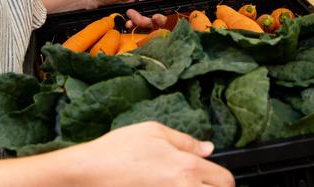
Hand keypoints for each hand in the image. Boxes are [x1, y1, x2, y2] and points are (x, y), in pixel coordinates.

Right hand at [69, 121, 234, 186]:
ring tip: (176, 185)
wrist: (90, 174)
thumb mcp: (153, 132)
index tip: (214, 178)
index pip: (224, 180)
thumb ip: (185, 141)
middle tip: (198, 183)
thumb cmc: (118, 150)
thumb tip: (207, 148)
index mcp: (187, 167)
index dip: (222, 179)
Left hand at [89, 0, 167, 29]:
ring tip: (129, 15)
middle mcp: (137, 6)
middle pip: (152, 20)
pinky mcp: (123, 23)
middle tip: (137, 15)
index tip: (156, 16)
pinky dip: (131, 26)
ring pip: (143, 25)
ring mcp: (130, 16)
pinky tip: (126, 22)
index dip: (158, 13)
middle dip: (148, 19)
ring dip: (139, 21)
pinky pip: (132, 28)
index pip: (155, 7)